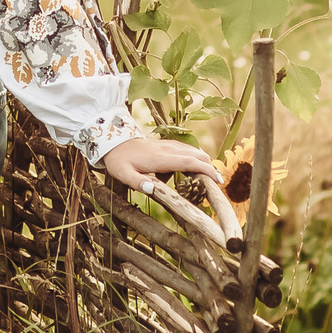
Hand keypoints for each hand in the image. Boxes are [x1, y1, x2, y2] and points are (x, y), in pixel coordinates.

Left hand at [100, 134, 219, 190]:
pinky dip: (195, 160)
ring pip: (195, 152)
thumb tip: (152, 190)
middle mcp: (169, 150)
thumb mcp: (122, 174)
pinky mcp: (168, 145)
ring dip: (204, 164)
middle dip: (210, 169)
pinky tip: (189, 172)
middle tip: (216, 185)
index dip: (206, 171)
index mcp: (160, 159)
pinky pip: (187, 151)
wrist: (114, 142)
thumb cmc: (119, 160)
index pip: (190, 162)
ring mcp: (169, 146)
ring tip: (207, 180)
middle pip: (198, 156)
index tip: (217, 181)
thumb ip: (137, 182)